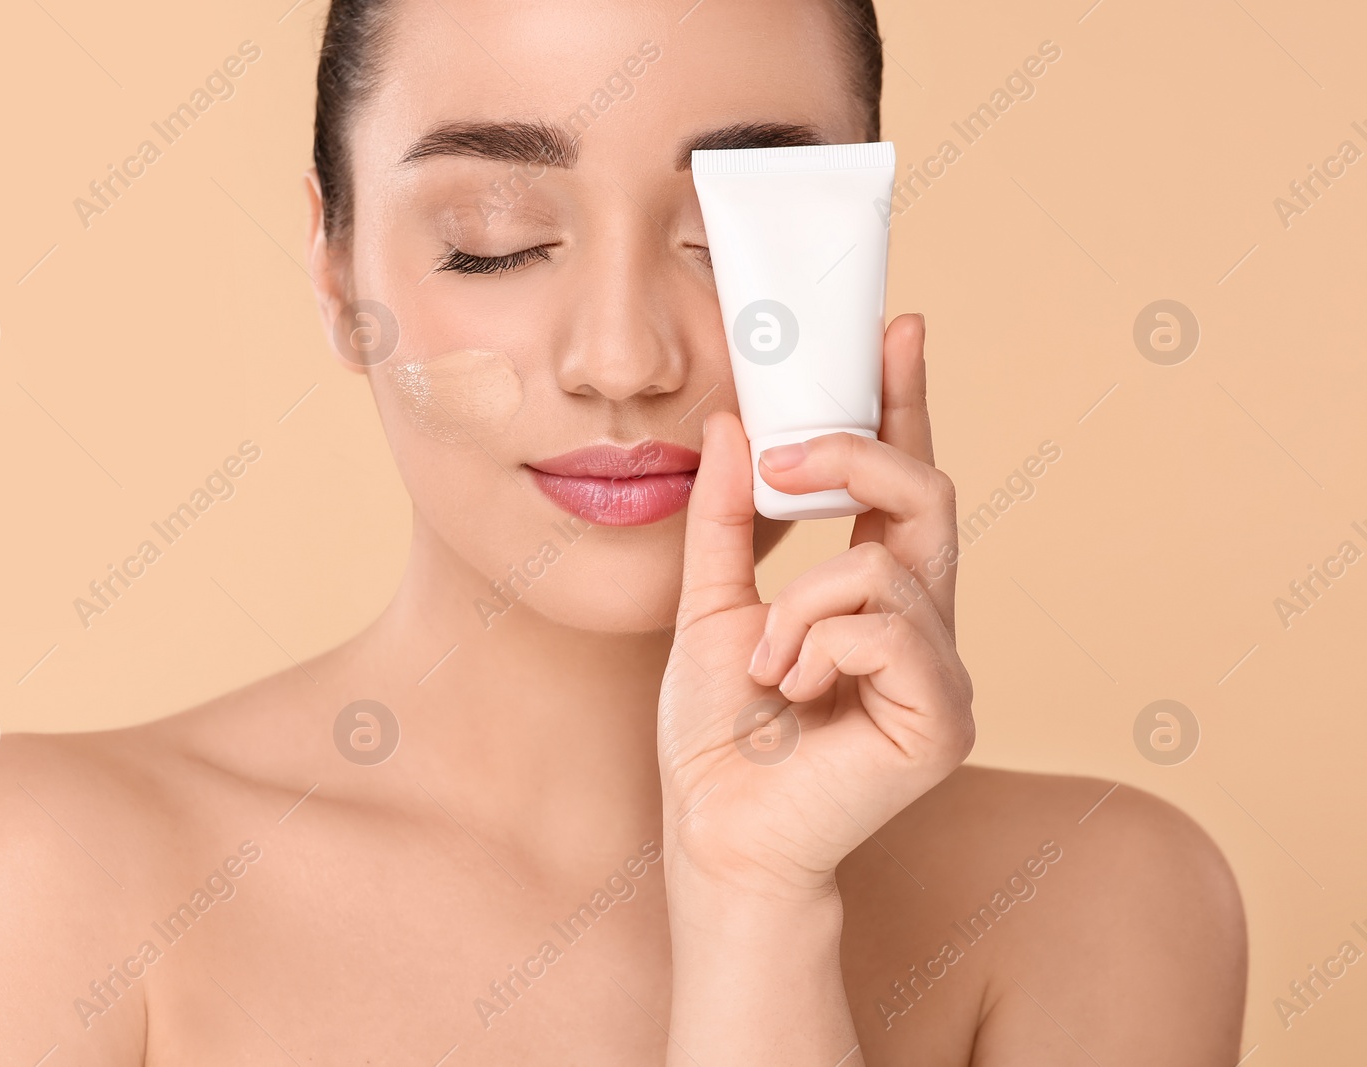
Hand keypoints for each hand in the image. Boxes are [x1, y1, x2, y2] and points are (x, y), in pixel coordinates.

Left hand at [657, 313, 973, 902]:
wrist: (715, 831)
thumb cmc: (718, 733)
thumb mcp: (709, 601)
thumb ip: (726, 519)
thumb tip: (733, 426)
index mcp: (875, 597)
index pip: (901, 484)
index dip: (904, 405)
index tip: (897, 330)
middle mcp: (923, 627)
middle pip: (929, 496)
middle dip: (856, 455)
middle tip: (785, 455)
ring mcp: (942, 673)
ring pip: (887, 566)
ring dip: (801, 604)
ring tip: (765, 664)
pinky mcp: (944, 717)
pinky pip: (885, 627)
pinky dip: (818, 646)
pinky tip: (794, 694)